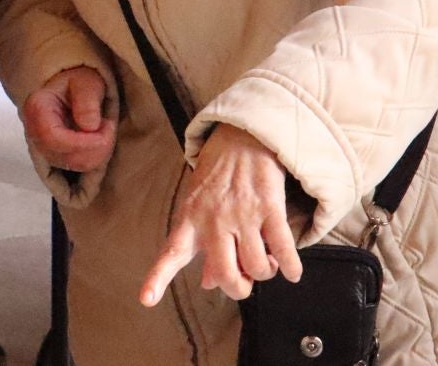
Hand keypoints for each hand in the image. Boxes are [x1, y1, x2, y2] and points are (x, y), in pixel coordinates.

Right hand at [19, 66, 115, 171]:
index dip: (80, 143)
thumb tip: (90, 125)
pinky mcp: (53, 155)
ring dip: (95, 156)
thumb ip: (87, 99)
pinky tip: (100, 143)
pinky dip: (92, 161)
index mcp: (37, 108)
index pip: (51, 137)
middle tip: (110, 130)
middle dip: (92, 150)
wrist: (72, 88)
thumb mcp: (87, 82)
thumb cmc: (79, 82)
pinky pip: (74, 168)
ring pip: (69, 165)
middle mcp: (34, 130)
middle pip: (60, 155)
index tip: (104, 137)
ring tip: (106, 132)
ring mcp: (42, 145)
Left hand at [140, 124, 301, 305]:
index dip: (157, 278)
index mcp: (189, 220)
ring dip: (265, 272)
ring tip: (266, 261)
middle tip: (245, 281)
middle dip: (239, 288)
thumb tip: (209, 284)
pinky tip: (291, 271)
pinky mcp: (269, 207)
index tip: (146, 299)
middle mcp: (213, 220)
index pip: (170, 253)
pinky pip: (283, 249)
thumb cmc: (217, 178)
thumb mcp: (198, 208)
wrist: (241, 138)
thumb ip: (203, 248)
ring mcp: (241, 214)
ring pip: (257, 267)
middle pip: (226, 275)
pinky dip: (290, 267)